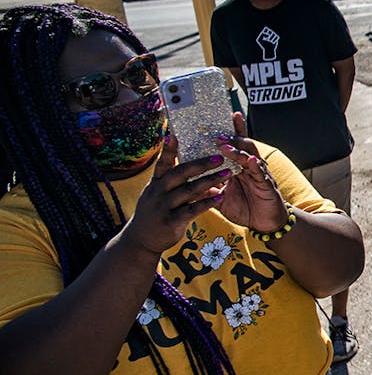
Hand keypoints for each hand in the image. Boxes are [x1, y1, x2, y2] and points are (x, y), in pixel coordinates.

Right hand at [120, 133, 230, 255]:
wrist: (141, 240)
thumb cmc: (155, 213)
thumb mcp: (158, 194)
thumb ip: (173, 183)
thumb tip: (195, 172)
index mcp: (156, 183)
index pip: (163, 163)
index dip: (169, 149)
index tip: (174, 134)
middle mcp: (158, 192)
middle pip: (180, 173)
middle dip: (201, 164)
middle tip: (219, 157)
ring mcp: (164, 206)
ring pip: (189, 190)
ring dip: (210, 181)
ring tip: (227, 173)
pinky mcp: (171, 221)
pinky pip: (192, 210)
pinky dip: (207, 202)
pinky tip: (221, 196)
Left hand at [215, 114, 288, 232]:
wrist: (264, 224)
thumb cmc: (245, 208)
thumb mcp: (222, 198)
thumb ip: (209, 189)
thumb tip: (189, 183)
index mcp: (239, 167)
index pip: (235, 145)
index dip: (232, 130)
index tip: (224, 117)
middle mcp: (250, 166)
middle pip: (243, 144)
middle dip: (232, 136)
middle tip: (217, 133)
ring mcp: (259, 174)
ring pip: (250, 156)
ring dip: (238, 149)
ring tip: (226, 145)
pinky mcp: (266, 185)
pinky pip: (260, 173)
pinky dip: (255, 166)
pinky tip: (250, 160)